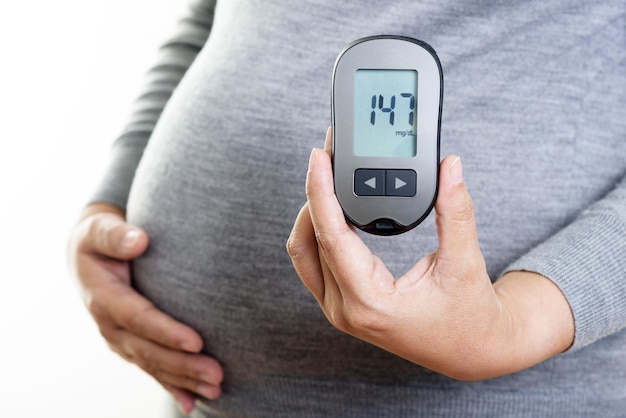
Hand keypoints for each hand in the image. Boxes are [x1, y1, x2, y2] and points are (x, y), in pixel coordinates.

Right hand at [68, 203, 222, 413]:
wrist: (88, 257)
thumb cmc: (99, 238)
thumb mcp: (99, 230)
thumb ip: (116, 235)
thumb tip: (139, 240)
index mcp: (104, 298)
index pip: (140, 318)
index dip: (167, 332)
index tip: (197, 341)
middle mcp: (110, 326)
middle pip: (149, 351)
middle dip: (183, 365)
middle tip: (217, 374)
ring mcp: (120, 340)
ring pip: (153, 365)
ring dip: (184, 380)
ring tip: (216, 388)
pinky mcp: (130, 345)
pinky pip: (151, 369)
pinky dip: (171, 386)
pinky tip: (190, 404)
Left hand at [287, 129, 573, 379]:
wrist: (472, 351)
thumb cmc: (470, 316)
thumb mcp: (464, 263)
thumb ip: (455, 211)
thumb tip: (450, 167)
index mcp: (370, 302)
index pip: (331, 236)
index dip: (321, 191)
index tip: (319, 156)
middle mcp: (345, 309)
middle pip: (310, 240)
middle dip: (315, 193)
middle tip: (328, 157)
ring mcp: (339, 310)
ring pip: (304, 252)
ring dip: (312, 213)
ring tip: (329, 179)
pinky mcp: (341, 305)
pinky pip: (313, 263)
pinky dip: (318, 231)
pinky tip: (333, 209)